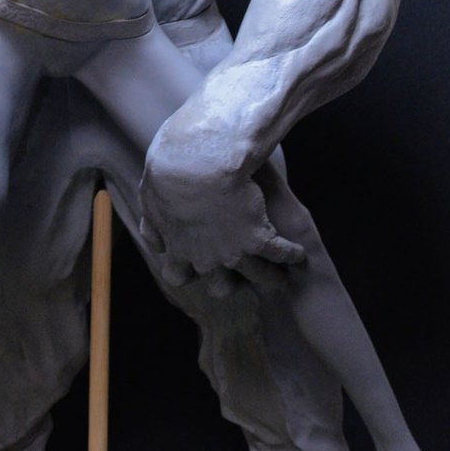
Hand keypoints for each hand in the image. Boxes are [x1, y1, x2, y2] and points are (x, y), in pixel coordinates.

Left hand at [139, 124, 303, 281]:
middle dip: (229, 282)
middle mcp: (206, 259)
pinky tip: (297, 252)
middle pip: (220, 287)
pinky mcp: (259, 238)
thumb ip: (154, 228)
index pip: (178, 277)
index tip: (193, 263)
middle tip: (238, 270)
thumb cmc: (169, 176)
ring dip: (271, 277)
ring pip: (259, 277)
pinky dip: (290, 253)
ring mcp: (234, 252)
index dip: (187, 272)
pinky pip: (280, 253)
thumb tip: (157, 245)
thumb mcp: (151, 203)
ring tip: (281, 277)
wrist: (197, 163)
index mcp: (179, 250)